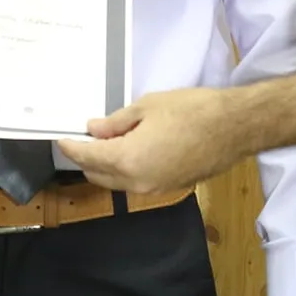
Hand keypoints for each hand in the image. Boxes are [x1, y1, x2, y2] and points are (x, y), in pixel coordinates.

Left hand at [57, 87, 246, 193]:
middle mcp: (137, 182)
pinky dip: (126, 170)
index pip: (87, 158)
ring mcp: (155, 189)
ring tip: (109, 139)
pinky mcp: (169, 188)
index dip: (71, 147)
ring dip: (107, 166)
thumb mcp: (147, 107)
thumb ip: (116, 122)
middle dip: (87, 158)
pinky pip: (137, 183)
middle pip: (98, 175)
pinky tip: (132, 148)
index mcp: (127, 160)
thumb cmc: (191, 110)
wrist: (234, 127)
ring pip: (117, 183)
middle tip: (87, 136)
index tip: (62, 138)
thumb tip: (95, 130)